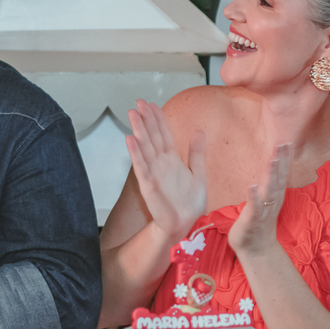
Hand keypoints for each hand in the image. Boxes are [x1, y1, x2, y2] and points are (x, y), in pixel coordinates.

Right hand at [125, 100, 206, 244]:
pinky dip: (136, 154)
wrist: (185, 225)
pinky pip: (141, 167)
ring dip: (138, 131)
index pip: (164, 134)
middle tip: (138, 103)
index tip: (152, 104)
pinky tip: (130, 140)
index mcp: (172, 160)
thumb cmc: (189, 204)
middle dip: (145, 119)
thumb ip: (196, 153)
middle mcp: (161, 164)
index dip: (158, 119)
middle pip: (152, 136)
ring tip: (132, 115)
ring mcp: (154, 173)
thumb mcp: (199, 174)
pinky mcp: (149, 185)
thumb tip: (199, 132)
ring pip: (145, 147)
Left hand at [226, 143, 290, 257]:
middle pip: (278, 178)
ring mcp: (264, 210)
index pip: (281, 173)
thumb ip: (267, 185)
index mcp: (274, 195)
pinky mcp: (253, 220)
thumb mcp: (264, 200)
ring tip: (273, 159)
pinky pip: (254, 207)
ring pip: (269, 190)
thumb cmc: (257, 222)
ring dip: (271, 175)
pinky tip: (252, 185)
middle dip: (281, 160)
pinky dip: (254, 196)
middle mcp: (272, 200)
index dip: (284, 157)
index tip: (287, 140)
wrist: (256, 249)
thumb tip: (268, 168)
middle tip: (284, 143)